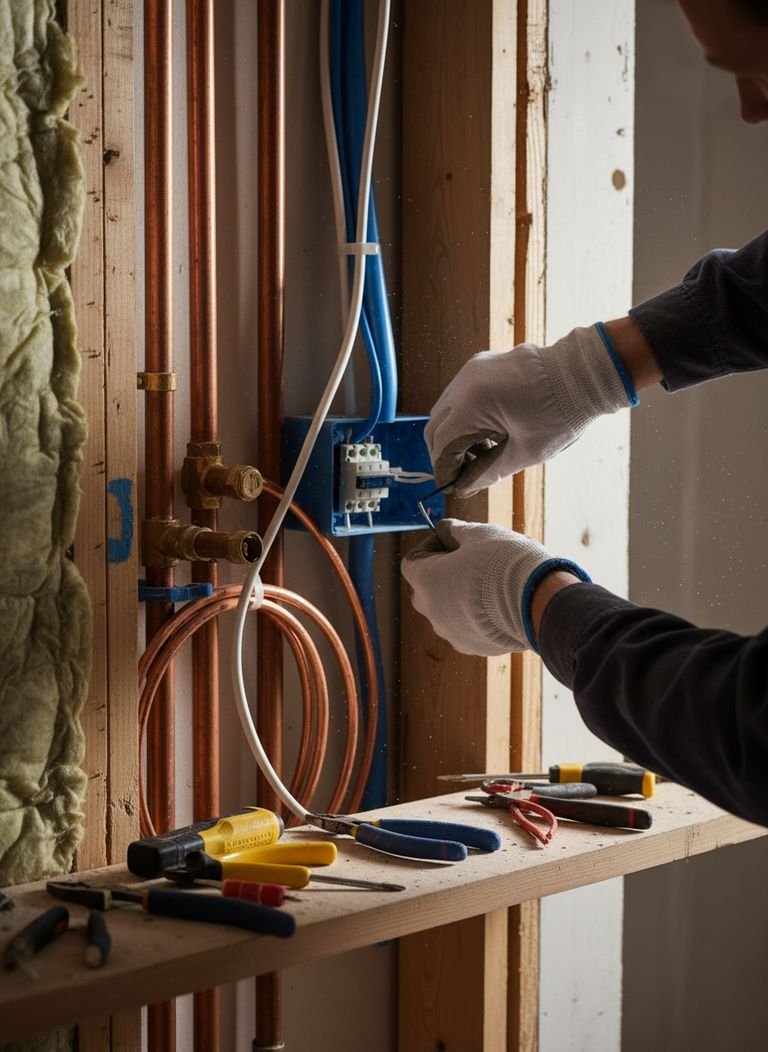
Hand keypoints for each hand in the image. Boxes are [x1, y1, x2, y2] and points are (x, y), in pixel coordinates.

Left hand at [401, 518, 589, 655]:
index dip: (431, 546)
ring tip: (494, 580)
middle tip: (474, 559)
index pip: (413, 561)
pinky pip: (469, 627)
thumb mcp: (478, 533)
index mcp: (424, 581)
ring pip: (449, 610)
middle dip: (446, 571)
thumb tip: (447, 529)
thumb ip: (455, 530)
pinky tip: (502, 602)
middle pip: (429, 587)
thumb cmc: (503, 562)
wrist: (536, 603)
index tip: (453, 540)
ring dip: (463, 595)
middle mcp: (431, 612)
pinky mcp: (474, 647)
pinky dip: (479, 615)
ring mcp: (451, 633)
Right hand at [425, 324, 636, 494]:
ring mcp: (472, 369)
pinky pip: (460, 395)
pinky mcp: (481, 364)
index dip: (444, 469)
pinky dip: (465, 417)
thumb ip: (488, 472)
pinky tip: (488, 432)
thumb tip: (464, 487)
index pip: (442, 443)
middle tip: (462, 474)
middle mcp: (465, 381)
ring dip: (455, 435)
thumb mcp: (525, 452)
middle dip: (445, 453)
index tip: (451, 486)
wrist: (585, 372)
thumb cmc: (562, 412)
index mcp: (473, 402)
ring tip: (481, 455)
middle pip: (436, 425)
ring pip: (446, 409)